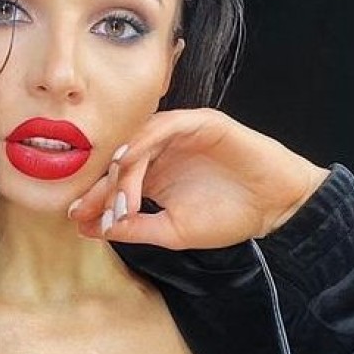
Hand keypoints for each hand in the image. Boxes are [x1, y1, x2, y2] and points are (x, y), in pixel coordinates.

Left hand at [68, 108, 329, 248]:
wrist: (275, 206)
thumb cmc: (229, 217)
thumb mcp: (173, 231)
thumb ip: (136, 228)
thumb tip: (96, 230)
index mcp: (153, 174)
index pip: (115, 183)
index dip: (95, 201)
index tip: (78, 222)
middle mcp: (160, 151)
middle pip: (119, 161)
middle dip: (100, 187)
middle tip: (88, 211)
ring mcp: (177, 134)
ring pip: (136, 144)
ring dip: (122, 172)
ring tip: (115, 200)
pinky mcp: (197, 122)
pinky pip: (163, 126)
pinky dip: (143, 142)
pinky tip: (129, 162)